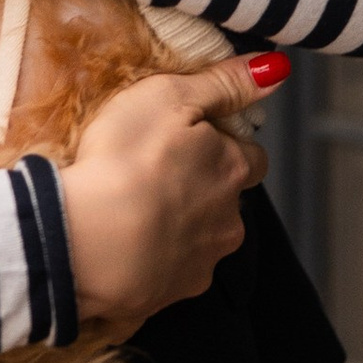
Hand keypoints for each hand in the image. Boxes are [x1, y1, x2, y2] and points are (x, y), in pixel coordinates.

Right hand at [59, 65, 263, 326]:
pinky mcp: (172, 294)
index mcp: (232, 171)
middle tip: (158, 175)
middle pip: (228, 201)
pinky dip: (156, 260)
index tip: (193, 141)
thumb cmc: (124, 159)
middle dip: (205, 189)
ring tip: (138, 213)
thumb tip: (277, 68)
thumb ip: (226, 83)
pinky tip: (127, 248)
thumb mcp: (170, 97)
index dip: (225, 145)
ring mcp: (202, 263)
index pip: (250, 157)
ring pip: (204, 239)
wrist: (84, 242)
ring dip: (181, 226)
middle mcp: (229, 221)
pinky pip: (172, 272)